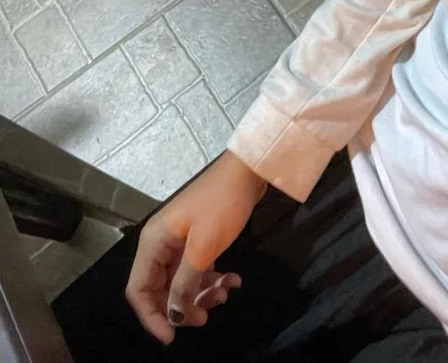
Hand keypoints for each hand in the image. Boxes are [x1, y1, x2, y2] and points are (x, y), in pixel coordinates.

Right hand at [125, 150, 266, 343]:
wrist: (248, 170)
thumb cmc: (222, 204)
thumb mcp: (203, 247)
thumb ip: (185, 284)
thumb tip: (173, 316)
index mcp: (154, 242)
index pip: (139, 289)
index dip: (151, 316)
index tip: (172, 336)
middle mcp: (162, 243)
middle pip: (161, 289)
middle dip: (182, 306)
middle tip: (205, 317)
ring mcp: (181, 241)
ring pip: (183, 282)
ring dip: (202, 293)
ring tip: (226, 293)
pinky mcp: (199, 239)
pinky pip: (199, 269)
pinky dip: (213, 278)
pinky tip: (233, 279)